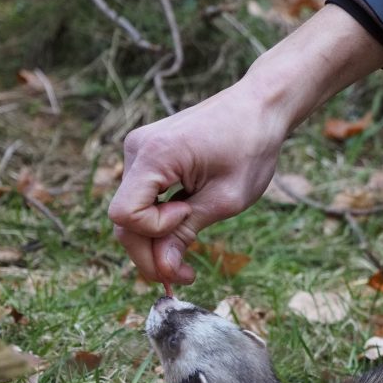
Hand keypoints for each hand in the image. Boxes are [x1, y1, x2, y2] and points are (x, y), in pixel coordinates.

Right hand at [108, 5, 382, 284]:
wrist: (260, 107)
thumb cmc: (251, 147)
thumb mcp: (225, 200)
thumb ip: (187, 232)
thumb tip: (161, 269)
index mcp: (153, 155)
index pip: (125, 215)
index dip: (155, 232)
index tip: (189, 216)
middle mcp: (137, 149)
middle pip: (123, 220)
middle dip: (151, 252)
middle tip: (185, 276)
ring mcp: (139, 150)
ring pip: (132, 212)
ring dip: (156, 240)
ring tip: (188, 259)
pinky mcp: (149, 155)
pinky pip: (143, 197)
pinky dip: (159, 219)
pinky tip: (185, 225)